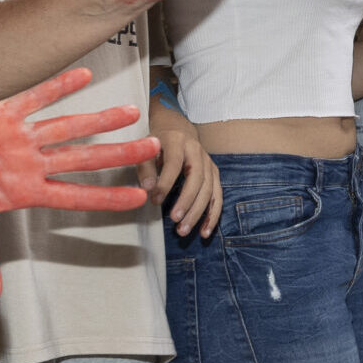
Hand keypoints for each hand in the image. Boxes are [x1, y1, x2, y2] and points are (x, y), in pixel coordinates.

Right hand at [0, 68, 159, 299]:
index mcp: (23, 191)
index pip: (75, 196)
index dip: (107, 197)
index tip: (140, 199)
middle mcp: (28, 163)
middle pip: (84, 159)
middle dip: (119, 155)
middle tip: (156, 148)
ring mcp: (17, 137)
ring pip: (68, 128)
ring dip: (99, 120)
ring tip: (132, 111)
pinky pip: (34, 99)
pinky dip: (57, 87)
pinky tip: (86, 75)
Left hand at [137, 106, 221, 238]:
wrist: (177, 130)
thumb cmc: (158, 144)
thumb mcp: (146, 149)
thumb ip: (145, 168)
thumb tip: (147, 190)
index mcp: (178, 142)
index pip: (174, 163)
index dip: (165, 183)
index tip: (154, 201)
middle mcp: (197, 151)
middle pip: (197, 178)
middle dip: (186, 201)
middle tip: (174, 220)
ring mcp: (208, 163)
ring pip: (209, 190)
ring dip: (198, 212)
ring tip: (183, 230)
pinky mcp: (214, 174)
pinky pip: (217, 197)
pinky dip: (212, 216)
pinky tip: (204, 232)